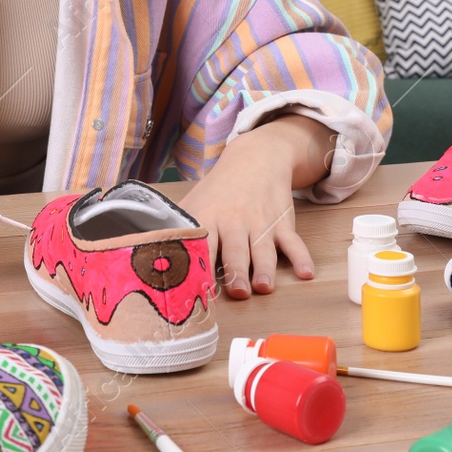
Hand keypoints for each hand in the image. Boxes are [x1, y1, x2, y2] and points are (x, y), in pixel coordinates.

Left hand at [178, 114, 331, 298]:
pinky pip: (294, 243)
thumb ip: (175, 231)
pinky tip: (306, 273)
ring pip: (263, 250)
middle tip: (237, 292)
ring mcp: (261, 223)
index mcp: (209, 219)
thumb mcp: (194, 204)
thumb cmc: (218, 192)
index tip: (195, 286)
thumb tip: (145, 257)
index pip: (201, 243)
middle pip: (235, 250)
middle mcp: (235, 222)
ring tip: (264, 287)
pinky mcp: (282, 224)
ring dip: (265, 269)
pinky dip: (302, 258)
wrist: (255, 159)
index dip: (198, 264)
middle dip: (236, 271)